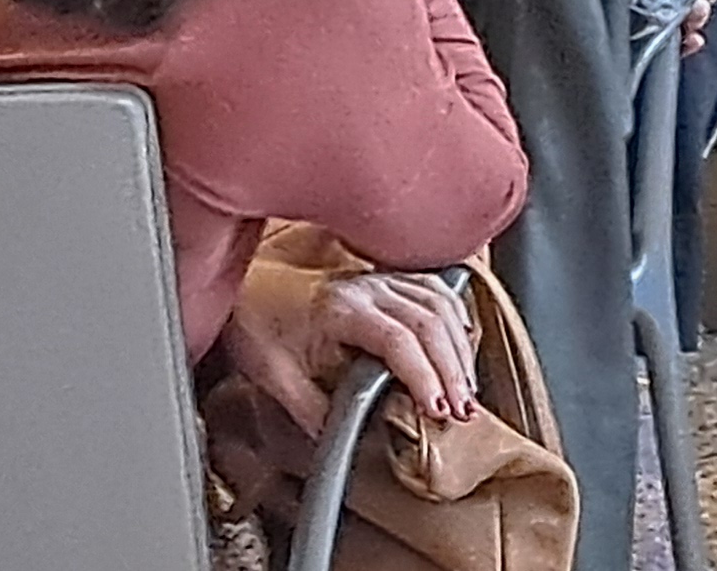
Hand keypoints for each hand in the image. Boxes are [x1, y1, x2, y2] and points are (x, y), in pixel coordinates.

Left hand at [222, 253, 478, 432]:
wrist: (249, 283)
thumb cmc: (258, 324)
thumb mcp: (273, 375)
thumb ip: (310, 409)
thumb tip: (341, 442)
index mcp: (342, 309)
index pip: (398, 340)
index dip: (423, 375)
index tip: (437, 409)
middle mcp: (369, 287)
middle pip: (430, 322)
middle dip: (453, 369)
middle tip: (464, 410)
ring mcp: (382, 276)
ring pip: (440, 303)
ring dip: (460, 347)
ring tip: (467, 388)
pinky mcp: (388, 274)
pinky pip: (436, 288)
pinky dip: (456, 315)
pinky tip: (462, 339)